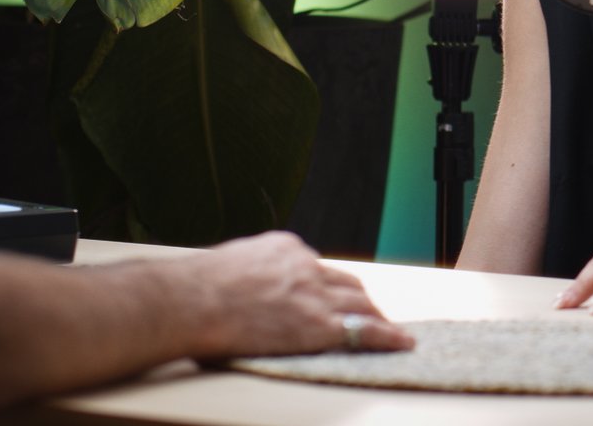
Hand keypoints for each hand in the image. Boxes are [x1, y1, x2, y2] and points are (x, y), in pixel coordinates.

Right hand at [183, 231, 413, 356]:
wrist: (191, 300)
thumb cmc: (195, 288)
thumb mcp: (232, 263)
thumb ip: (253, 270)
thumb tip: (249, 282)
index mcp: (285, 249)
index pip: (319, 268)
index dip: (329, 286)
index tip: (334, 295)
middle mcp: (307, 267)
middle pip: (347, 285)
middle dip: (359, 300)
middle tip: (369, 313)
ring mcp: (315, 296)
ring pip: (359, 305)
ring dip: (375, 317)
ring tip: (387, 329)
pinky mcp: (318, 326)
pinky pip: (363, 331)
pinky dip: (387, 337)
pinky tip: (401, 342)